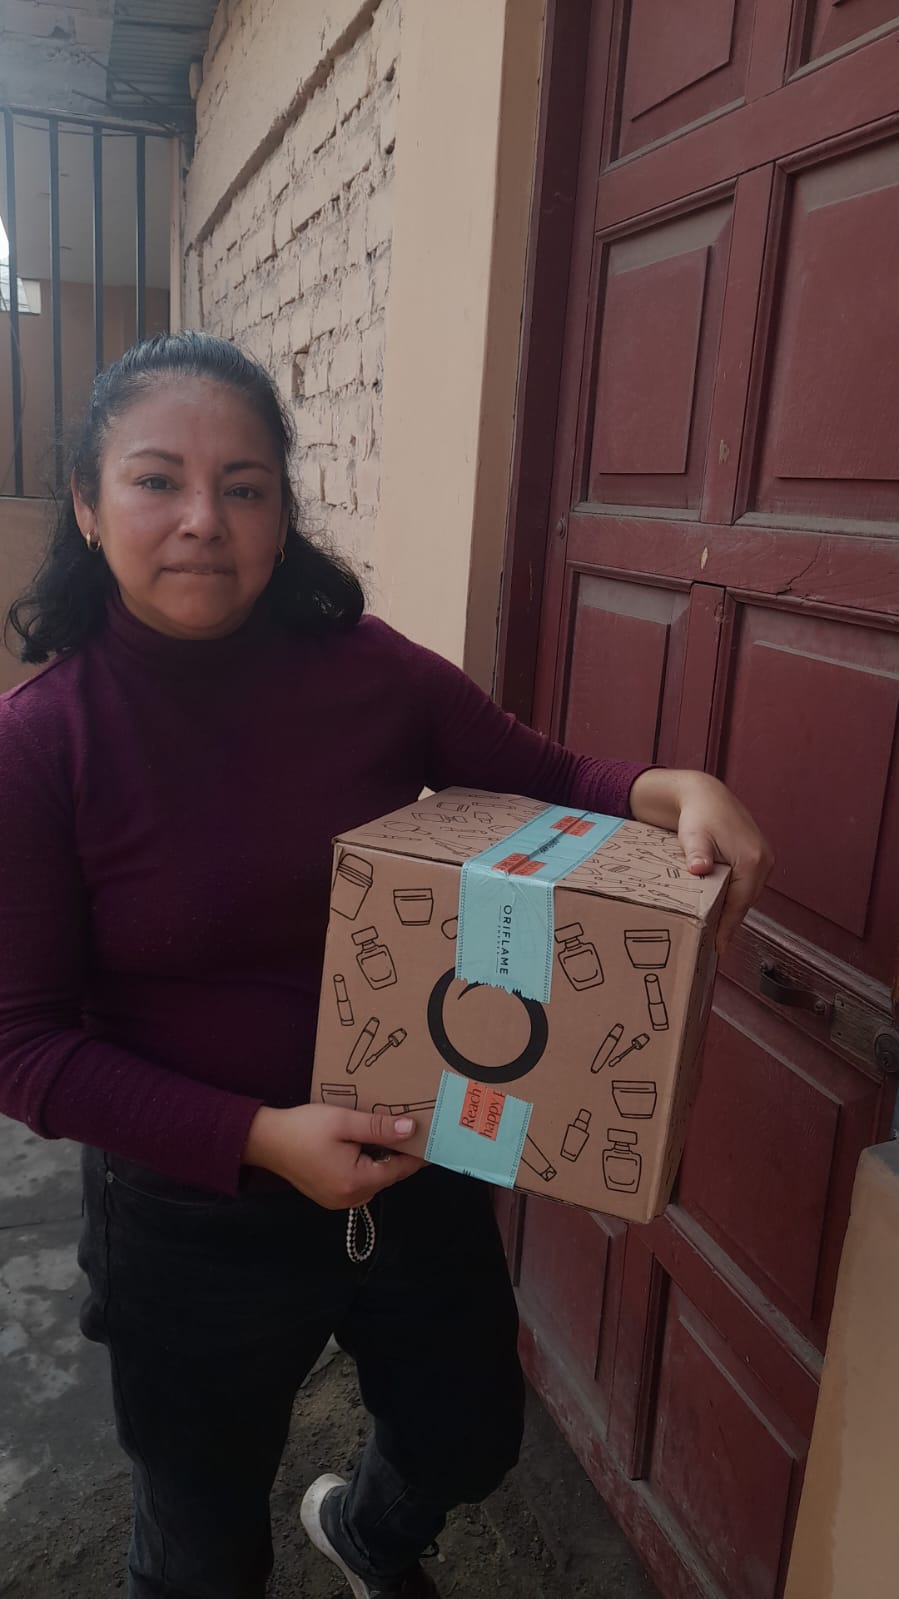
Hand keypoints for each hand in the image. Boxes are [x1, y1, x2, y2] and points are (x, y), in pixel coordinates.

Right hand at [242, 1103, 424, 1208]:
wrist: (264, 1140)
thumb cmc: (303, 1128)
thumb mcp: (344, 1122)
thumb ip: (378, 1127)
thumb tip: (411, 1131)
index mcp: (356, 1182)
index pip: (399, 1170)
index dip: (418, 1154)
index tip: (435, 1140)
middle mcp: (350, 1198)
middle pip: (388, 1176)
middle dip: (402, 1155)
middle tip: (415, 1131)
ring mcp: (338, 1200)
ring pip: (374, 1179)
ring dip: (384, 1160)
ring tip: (393, 1134)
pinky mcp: (329, 1195)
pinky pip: (359, 1182)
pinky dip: (368, 1166)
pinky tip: (367, 1145)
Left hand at [628, 769, 773, 953]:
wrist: (705, 794)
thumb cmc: (698, 815)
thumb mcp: (694, 835)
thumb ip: (697, 853)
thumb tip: (699, 868)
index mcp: (752, 859)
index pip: (739, 903)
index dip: (728, 927)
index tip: (718, 946)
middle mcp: (764, 860)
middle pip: (745, 901)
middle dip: (730, 922)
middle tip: (714, 944)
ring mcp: (764, 857)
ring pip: (747, 894)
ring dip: (733, 910)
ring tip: (716, 930)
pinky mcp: (758, 855)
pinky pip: (747, 884)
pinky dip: (736, 896)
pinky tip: (722, 906)